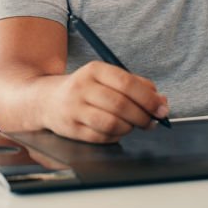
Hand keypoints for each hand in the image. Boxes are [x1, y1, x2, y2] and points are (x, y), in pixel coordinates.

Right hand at [43, 61, 168, 143]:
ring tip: (133, 125)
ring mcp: (74, 109)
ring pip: (112, 123)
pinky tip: (118, 131)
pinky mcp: (71, 129)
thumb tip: (161, 100)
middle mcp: (82, 88)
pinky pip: (101, 137)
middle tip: (152, 121)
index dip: (148, 98)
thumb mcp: (106, 77)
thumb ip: (135, 84)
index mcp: (94, 70)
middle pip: (121, 105)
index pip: (126, 83)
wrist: (46, 100)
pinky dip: (116, 136)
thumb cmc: (85, 88)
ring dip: (130, 127)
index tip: (162, 108)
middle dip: (143, 116)